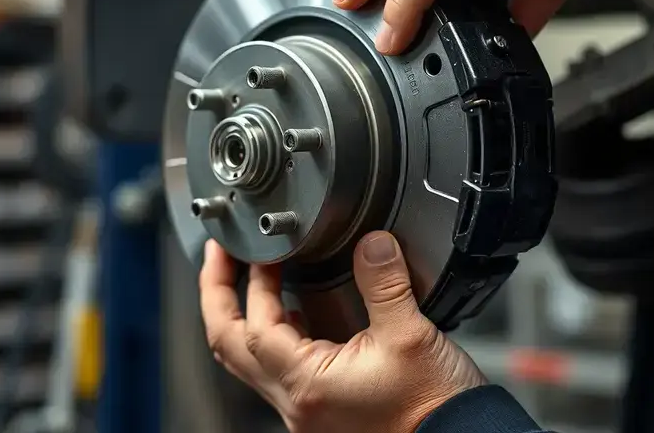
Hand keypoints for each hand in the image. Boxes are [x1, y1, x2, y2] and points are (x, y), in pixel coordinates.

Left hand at [199, 231, 486, 432]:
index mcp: (308, 384)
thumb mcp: (411, 336)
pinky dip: (275, 334)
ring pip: (249, 361)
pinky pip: (278, 370)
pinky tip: (297, 313)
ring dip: (244, 314)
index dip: (253, 281)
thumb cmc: (435, 409)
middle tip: (221, 256)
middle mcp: (297, 403)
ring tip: (253, 277)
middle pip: (229, 346)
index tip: (260, 250)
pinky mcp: (322, 409)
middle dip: (217, 295)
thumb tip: (372, 243)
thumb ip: (385, 283)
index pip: (255, 326)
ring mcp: (306, 410)